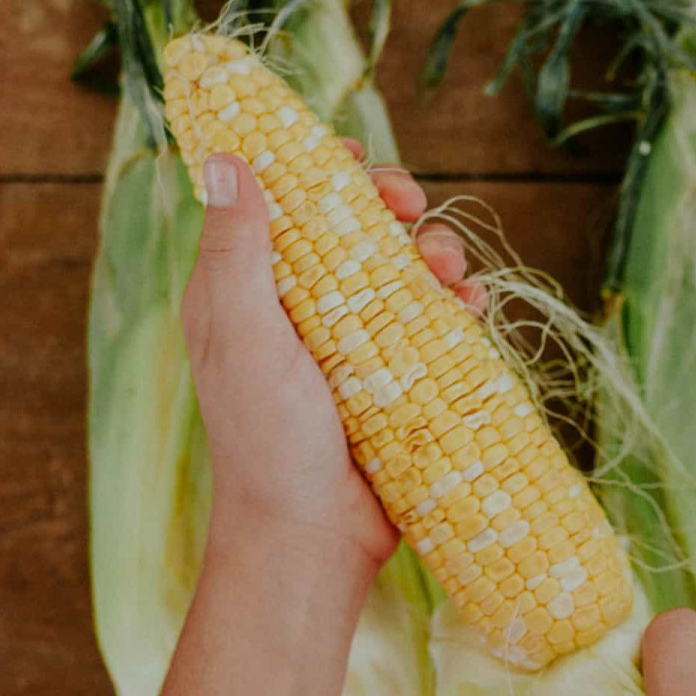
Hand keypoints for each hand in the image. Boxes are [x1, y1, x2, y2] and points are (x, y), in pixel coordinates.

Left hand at [182, 144, 483, 603]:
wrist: (313, 537)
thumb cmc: (265, 440)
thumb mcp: (244, 333)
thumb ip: (238, 249)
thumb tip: (225, 158)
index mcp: (248, 292)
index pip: (282, 207)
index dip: (317, 172)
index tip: (352, 159)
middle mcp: (299, 310)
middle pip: (352, 228)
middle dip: (389, 205)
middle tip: (410, 204)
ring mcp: (352, 345)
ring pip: (402, 270)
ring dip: (433, 252)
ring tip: (448, 269)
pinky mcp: (398, 378)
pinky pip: (435, 323)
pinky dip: (457, 306)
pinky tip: (470, 308)